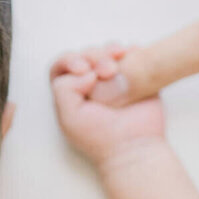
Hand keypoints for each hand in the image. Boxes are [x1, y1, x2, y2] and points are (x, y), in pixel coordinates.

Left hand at [50, 43, 164, 166]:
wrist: (133, 147)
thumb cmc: (100, 137)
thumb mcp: (68, 117)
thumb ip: (63, 89)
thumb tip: (88, 71)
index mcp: (71, 92)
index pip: (63, 65)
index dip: (70, 60)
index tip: (83, 69)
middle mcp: (91, 83)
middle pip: (86, 55)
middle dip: (94, 56)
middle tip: (107, 70)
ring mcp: (114, 80)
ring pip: (107, 52)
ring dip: (110, 52)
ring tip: (117, 68)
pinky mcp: (136, 78)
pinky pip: (132, 55)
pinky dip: (131, 51)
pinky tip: (131, 54)